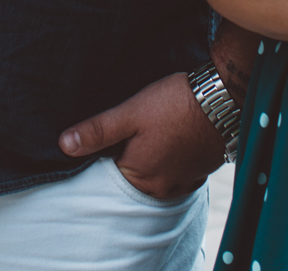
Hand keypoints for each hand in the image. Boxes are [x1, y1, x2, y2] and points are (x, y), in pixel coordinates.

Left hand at [56, 71, 223, 200]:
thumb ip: (97, 131)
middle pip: (132, 175)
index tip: (112, 133)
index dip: (106, 151)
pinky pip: (174, 172)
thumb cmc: (175, 103)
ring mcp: (183, 183)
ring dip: (150, 157)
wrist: (223, 98)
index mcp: (140, 177)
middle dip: (128, 154)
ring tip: (153, 130)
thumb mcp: (130, 112)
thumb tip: (64, 145)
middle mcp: (161, 189)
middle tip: (135, 127)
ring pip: (154, 174)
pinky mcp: (199, 173)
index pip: (109, 172)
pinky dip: (169, 159)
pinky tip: (168, 137)